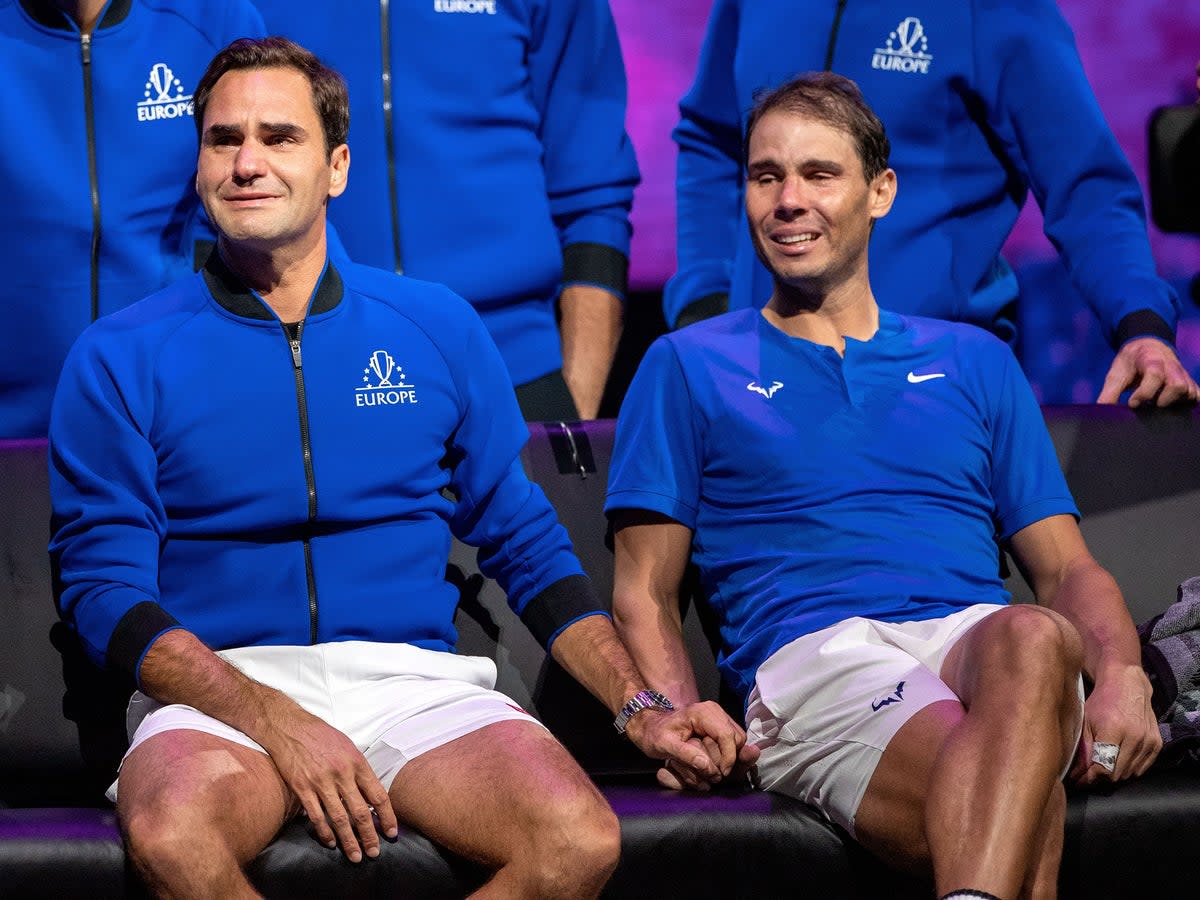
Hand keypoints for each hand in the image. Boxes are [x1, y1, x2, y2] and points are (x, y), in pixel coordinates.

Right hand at [259, 704, 398, 861]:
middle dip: (370, 836)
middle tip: (375, 852)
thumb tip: (370, 794)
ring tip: (356, 856)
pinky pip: (316, 816)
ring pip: (339, 819)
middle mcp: (342, 774)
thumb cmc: (321, 736)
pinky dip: (324, 832)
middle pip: (360, 812)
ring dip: (349, 841)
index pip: (378, 796)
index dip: (387, 817)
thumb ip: (359, 770)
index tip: (391, 833)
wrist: (290, 726)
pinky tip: (331, 843)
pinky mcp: (302, 788)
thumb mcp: (348, 747)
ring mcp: (321, 782)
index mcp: (357, 763)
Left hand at [624, 700, 759, 790]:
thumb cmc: (656, 734)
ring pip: (737, 743)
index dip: (728, 758)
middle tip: (708, 770)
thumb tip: (707, 766)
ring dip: (725, 758)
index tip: (720, 774)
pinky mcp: (720, 727)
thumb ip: (686, 755)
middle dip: (725, 759)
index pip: (727, 736)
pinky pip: (733, 745)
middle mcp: (715, 712)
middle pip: (737, 740)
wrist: (652, 727)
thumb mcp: (664, 745)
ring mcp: (719, 718)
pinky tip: (708, 760)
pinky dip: (724, 756)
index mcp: (702, 712)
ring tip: (705, 764)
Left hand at [1069, 663, 1160, 785]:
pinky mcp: (1157, 743)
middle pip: (1117, 774)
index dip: (1088, 777)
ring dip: (1114, 774)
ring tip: (1100, 767)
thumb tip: (1077, 773)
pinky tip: (1117, 762)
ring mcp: (1148, 741)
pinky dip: (1129, 769)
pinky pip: (1142, 768)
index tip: (1078, 780)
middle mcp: (1135, 737)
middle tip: (1087, 774)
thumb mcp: (1086, 721)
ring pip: (1130, 773)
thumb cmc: (1102, 701)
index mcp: (1114, 730)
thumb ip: (1084, 748)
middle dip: (1099, 778)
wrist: (1127, 685)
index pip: (1103, 767)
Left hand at [1096, 338, 1199, 406]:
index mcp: (1151, 360)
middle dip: (1163, 400)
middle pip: (1178, 385)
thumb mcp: (1116, 374)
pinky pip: (1197, 395)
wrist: (1147, 346)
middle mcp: (1171, 367)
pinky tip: (1173, 407)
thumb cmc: (1130, 362)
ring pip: (1189, 392)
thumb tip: (1100, 411)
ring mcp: (1182, 375)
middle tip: (1150, 404)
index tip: (1132, 403)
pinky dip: (1188, 403)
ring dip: (1175, 403)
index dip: (1144, 393)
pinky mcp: (1189, 382)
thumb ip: (1109, 393)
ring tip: (1158, 404)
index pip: (1154, 375)